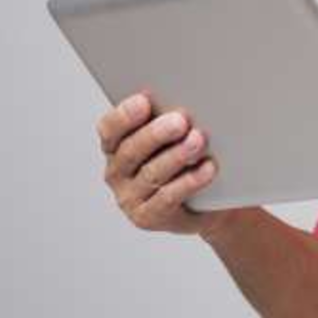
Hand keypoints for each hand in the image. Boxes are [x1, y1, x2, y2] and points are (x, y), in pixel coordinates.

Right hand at [95, 91, 233, 238]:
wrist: (206, 201)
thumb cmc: (186, 158)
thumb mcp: (173, 136)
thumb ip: (168, 119)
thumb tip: (184, 101)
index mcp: (116, 145)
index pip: (110, 128)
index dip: (124, 115)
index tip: (145, 101)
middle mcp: (117, 172)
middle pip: (131, 151)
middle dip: (156, 134)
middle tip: (181, 121)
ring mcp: (130, 197)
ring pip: (151, 174)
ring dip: (176, 156)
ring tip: (198, 141)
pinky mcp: (148, 217)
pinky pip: (168, 198)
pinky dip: (189, 181)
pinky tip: (207, 168)